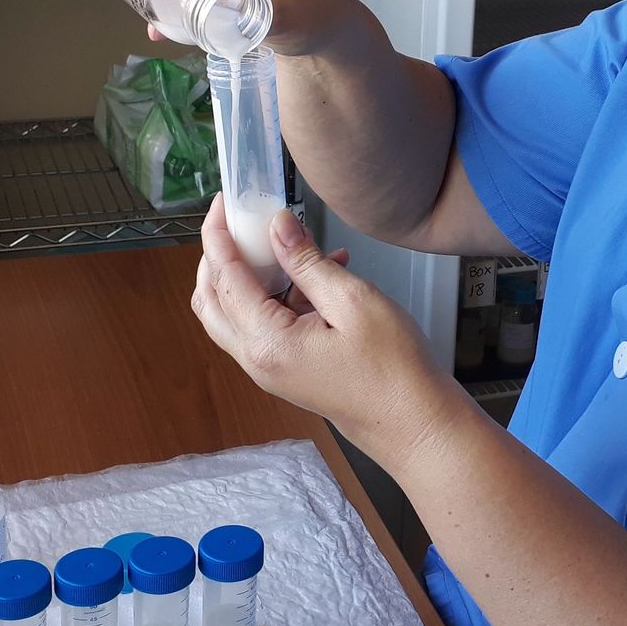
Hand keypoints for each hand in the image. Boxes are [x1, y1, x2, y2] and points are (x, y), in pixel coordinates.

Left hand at [190, 196, 469, 463]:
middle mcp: (258, 359)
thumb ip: (308, 262)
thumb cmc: (394, 369)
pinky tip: (318, 273)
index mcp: (267, 342)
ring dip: (246, 276)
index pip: (226, 278)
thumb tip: (277, 227)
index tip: (224, 202)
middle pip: (212, 300)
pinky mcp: (287, 371)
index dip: (220, 235)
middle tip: (235, 220)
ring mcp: (270, 369)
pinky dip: (275, 295)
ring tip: (280, 243)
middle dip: (218, 256)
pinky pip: (263, 326)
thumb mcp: (354, 301)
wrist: (414, 423)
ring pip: (233, 314)